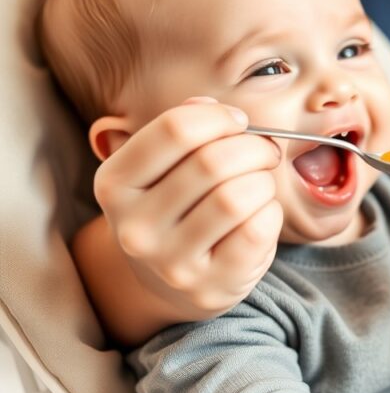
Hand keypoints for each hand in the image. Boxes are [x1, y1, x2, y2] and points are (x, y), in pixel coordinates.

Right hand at [92, 97, 282, 317]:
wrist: (170, 284)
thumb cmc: (176, 210)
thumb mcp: (163, 168)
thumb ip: (184, 129)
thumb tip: (212, 107)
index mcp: (115, 183)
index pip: (175, 130)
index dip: (219, 117)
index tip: (239, 122)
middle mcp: (134, 226)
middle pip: (212, 162)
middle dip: (253, 148)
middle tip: (266, 151)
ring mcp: (170, 261)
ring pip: (237, 197)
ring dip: (263, 181)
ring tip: (261, 184)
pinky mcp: (209, 285)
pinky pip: (257, 231)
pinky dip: (271, 213)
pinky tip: (261, 214)